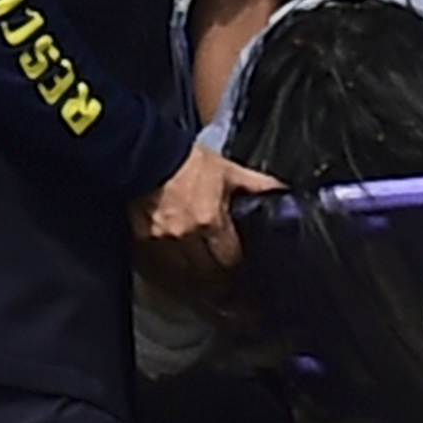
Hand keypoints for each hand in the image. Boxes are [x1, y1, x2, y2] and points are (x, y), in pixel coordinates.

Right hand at [133, 143, 274, 283]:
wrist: (149, 152)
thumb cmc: (188, 160)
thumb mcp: (228, 170)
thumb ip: (255, 184)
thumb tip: (281, 191)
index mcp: (210, 222)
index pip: (228, 257)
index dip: (233, 258)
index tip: (234, 256)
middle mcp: (186, 236)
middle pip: (204, 271)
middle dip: (213, 271)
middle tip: (218, 267)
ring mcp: (161, 239)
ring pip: (180, 270)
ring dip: (190, 270)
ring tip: (195, 266)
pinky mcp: (142, 236)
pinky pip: (157, 260)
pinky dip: (166, 260)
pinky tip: (172, 255)